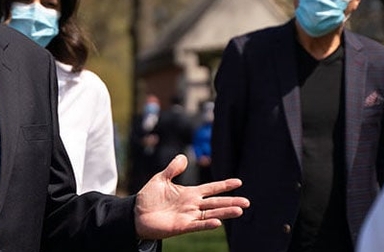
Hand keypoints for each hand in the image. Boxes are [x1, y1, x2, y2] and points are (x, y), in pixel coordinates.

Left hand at [134, 154, 248, 239]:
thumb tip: (183, 157)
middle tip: (247, 202)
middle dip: (231, 201)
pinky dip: (208, 224)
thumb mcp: (161, 178)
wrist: (136, 214)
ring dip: (225, 212)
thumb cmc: (148, 197)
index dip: (224, 185)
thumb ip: (173, 169)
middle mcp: (192, 205)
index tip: (238, 182)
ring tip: (240, 211)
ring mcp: (188, 216)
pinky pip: (197, 225)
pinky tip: (218, 222)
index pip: (211, 188)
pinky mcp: (181, 226)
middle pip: (216, 202)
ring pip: (211, 213)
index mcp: (189, 193)